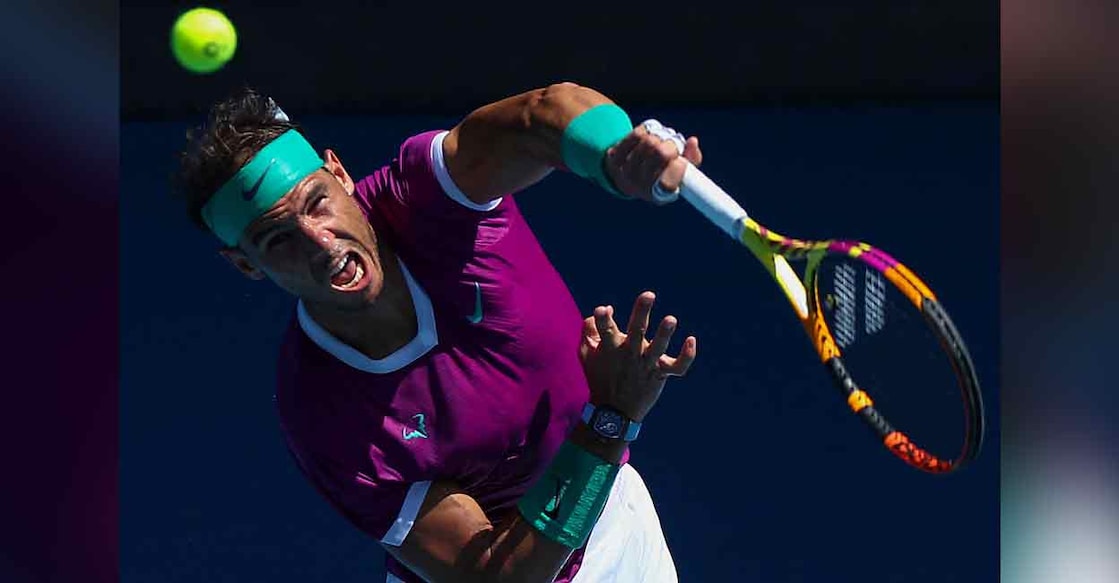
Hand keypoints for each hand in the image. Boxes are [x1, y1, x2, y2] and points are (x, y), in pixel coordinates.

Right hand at [578, 291, 697, 422]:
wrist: (613, 412)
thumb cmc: (598, 376)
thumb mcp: (585, 353)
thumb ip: (590, 328)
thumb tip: (607, 308)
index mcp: (610, 347)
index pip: (605, 329)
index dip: (602, 319)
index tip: (603, 310)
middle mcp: (629, 354)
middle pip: (637, 331)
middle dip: (642, 312)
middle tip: (648, 294)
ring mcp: (646, 365)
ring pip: (658, 349)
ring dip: (664, 334)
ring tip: (671, 319)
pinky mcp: (660, 375)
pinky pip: (678, 367)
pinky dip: (687, 356)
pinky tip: (691, 339)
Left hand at [604, 120, 702, 203]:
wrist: (624, 175)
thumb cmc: (659, 173)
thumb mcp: (678, 173)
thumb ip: (692, 160)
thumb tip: (692, 141)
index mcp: (659, 195)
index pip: (671, 181)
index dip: (679, 166)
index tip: (679, 158)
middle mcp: (640, 187)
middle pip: (661, 153)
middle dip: (672, 144)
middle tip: (673, 143)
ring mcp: (624, 173)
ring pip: (649, 142)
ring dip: (660, 135)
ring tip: (661, 139)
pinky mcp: (614, 158)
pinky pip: (636, 135)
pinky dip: (647, 131)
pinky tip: (648, 135)